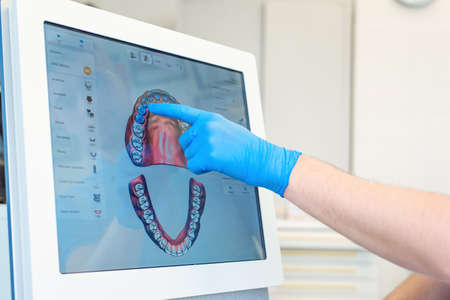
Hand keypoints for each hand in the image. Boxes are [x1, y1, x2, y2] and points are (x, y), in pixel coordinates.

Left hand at [147, 103, 300, 196]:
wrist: (263, 159)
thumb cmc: (249, 148)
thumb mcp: (227, 130)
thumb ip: (209, 131)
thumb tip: (193, 141)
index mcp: (211, 119)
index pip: (184, 112)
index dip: (166, 109)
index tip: (151, 107)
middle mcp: (207, 126)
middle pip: (184, 142)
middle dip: (194, 151)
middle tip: (215, 154)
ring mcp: (207, 139)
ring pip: (188, 156)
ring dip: (200, 161)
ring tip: (220, 159)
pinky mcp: (208, 154)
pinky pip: (193, 166)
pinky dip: (203, 170)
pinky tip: (218, 165)